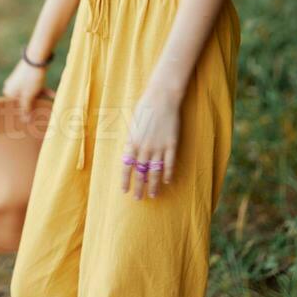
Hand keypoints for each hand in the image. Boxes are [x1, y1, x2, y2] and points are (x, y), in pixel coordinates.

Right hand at [2, 56, 46, 121]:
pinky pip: (35, 86)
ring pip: (31, 93)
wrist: (37, 58)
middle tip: (41, 114)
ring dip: (40, 98)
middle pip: (24, 100)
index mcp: (8, 92)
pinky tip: (53, 94)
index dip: (24, 113)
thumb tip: (25, 121)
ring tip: (49, 104)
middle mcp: (12, 86)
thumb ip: (26, 109)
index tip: (31, 121)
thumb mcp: (29, 97)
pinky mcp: (28, 76)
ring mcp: (20, 80)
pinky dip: (43, 90)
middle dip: (34, 106)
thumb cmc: (30, 79)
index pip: (15, 107)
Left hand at [121, 85, 179, 199]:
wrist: (161, 97)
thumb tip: (129, 154)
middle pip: (140, 173)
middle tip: (138, 198)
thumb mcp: (133, 124)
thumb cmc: (144, 107)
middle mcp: (145, 148)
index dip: (125, 180)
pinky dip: (168, 173)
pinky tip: (166, 181)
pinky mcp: (171, 144)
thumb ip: (132, 141)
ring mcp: (159, 147)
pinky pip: (169, 163)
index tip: (124, 190)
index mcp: (132, 142)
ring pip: (155, 172)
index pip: (126, 167)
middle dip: (138, 187)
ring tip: (152, 195)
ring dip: (153, 185)